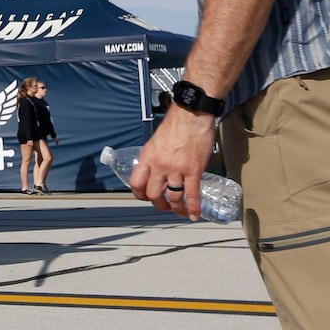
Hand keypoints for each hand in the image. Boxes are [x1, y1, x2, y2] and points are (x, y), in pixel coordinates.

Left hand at [127, 105, 218, 220]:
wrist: (192, 115)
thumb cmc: (176, 123)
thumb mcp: (156, 140)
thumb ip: (155, 156)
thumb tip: (156, 166)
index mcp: (148, 157)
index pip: (136, 183)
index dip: (139, 194)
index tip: (144, 197)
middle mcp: (159, 166)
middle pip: (152, 194)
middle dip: (157, 204)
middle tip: (163, 206)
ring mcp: (176, 170)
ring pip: (172, 198)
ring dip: (175, 208)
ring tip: (178, 211)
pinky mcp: (193, 171)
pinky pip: (191, 194)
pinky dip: (192, 208)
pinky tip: (193, 214)